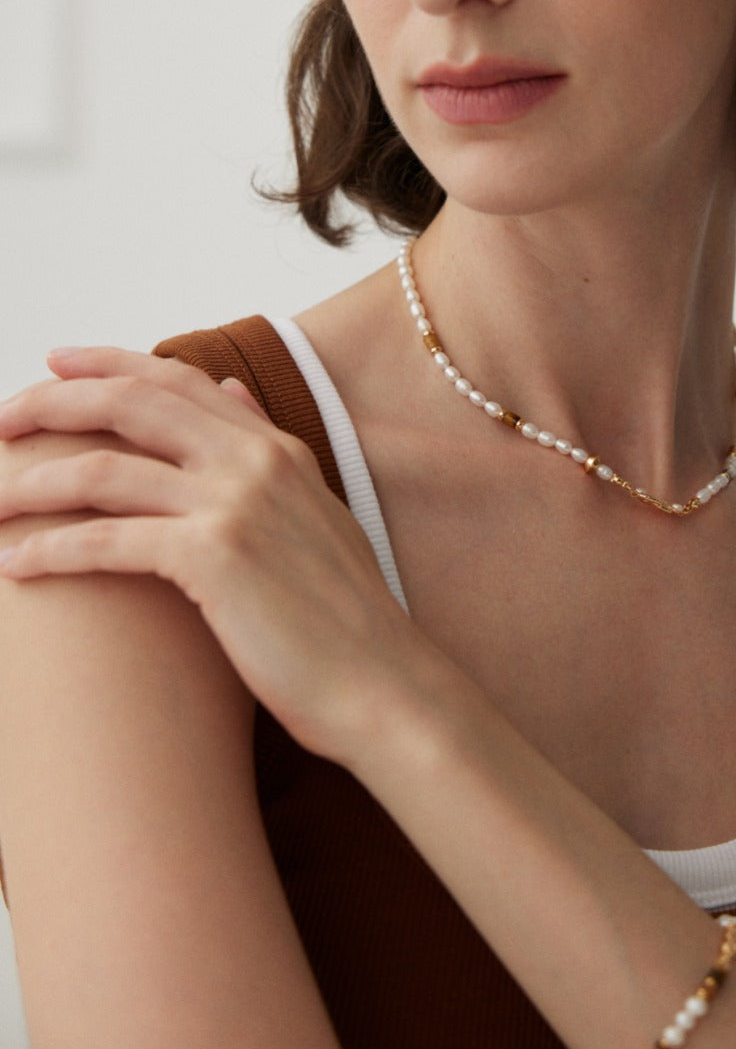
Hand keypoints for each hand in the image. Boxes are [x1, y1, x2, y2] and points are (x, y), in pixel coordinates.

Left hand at [0, 347, 426, 765]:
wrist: (385, 685)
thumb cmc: (345, 620)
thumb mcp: (313, 512)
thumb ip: (265, 449)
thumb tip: (228, 390)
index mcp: (277, 448)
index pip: (178, 380)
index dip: (108, 363)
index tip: (55, 362)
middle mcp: (255, 461)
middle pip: (131, 403)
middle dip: (53, 403)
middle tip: (1, 423)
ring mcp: (236, 504)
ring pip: (105, 471)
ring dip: (33, 485)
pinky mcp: (215, 558)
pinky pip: (109, 541)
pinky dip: (52, 550)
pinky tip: (16, 565)